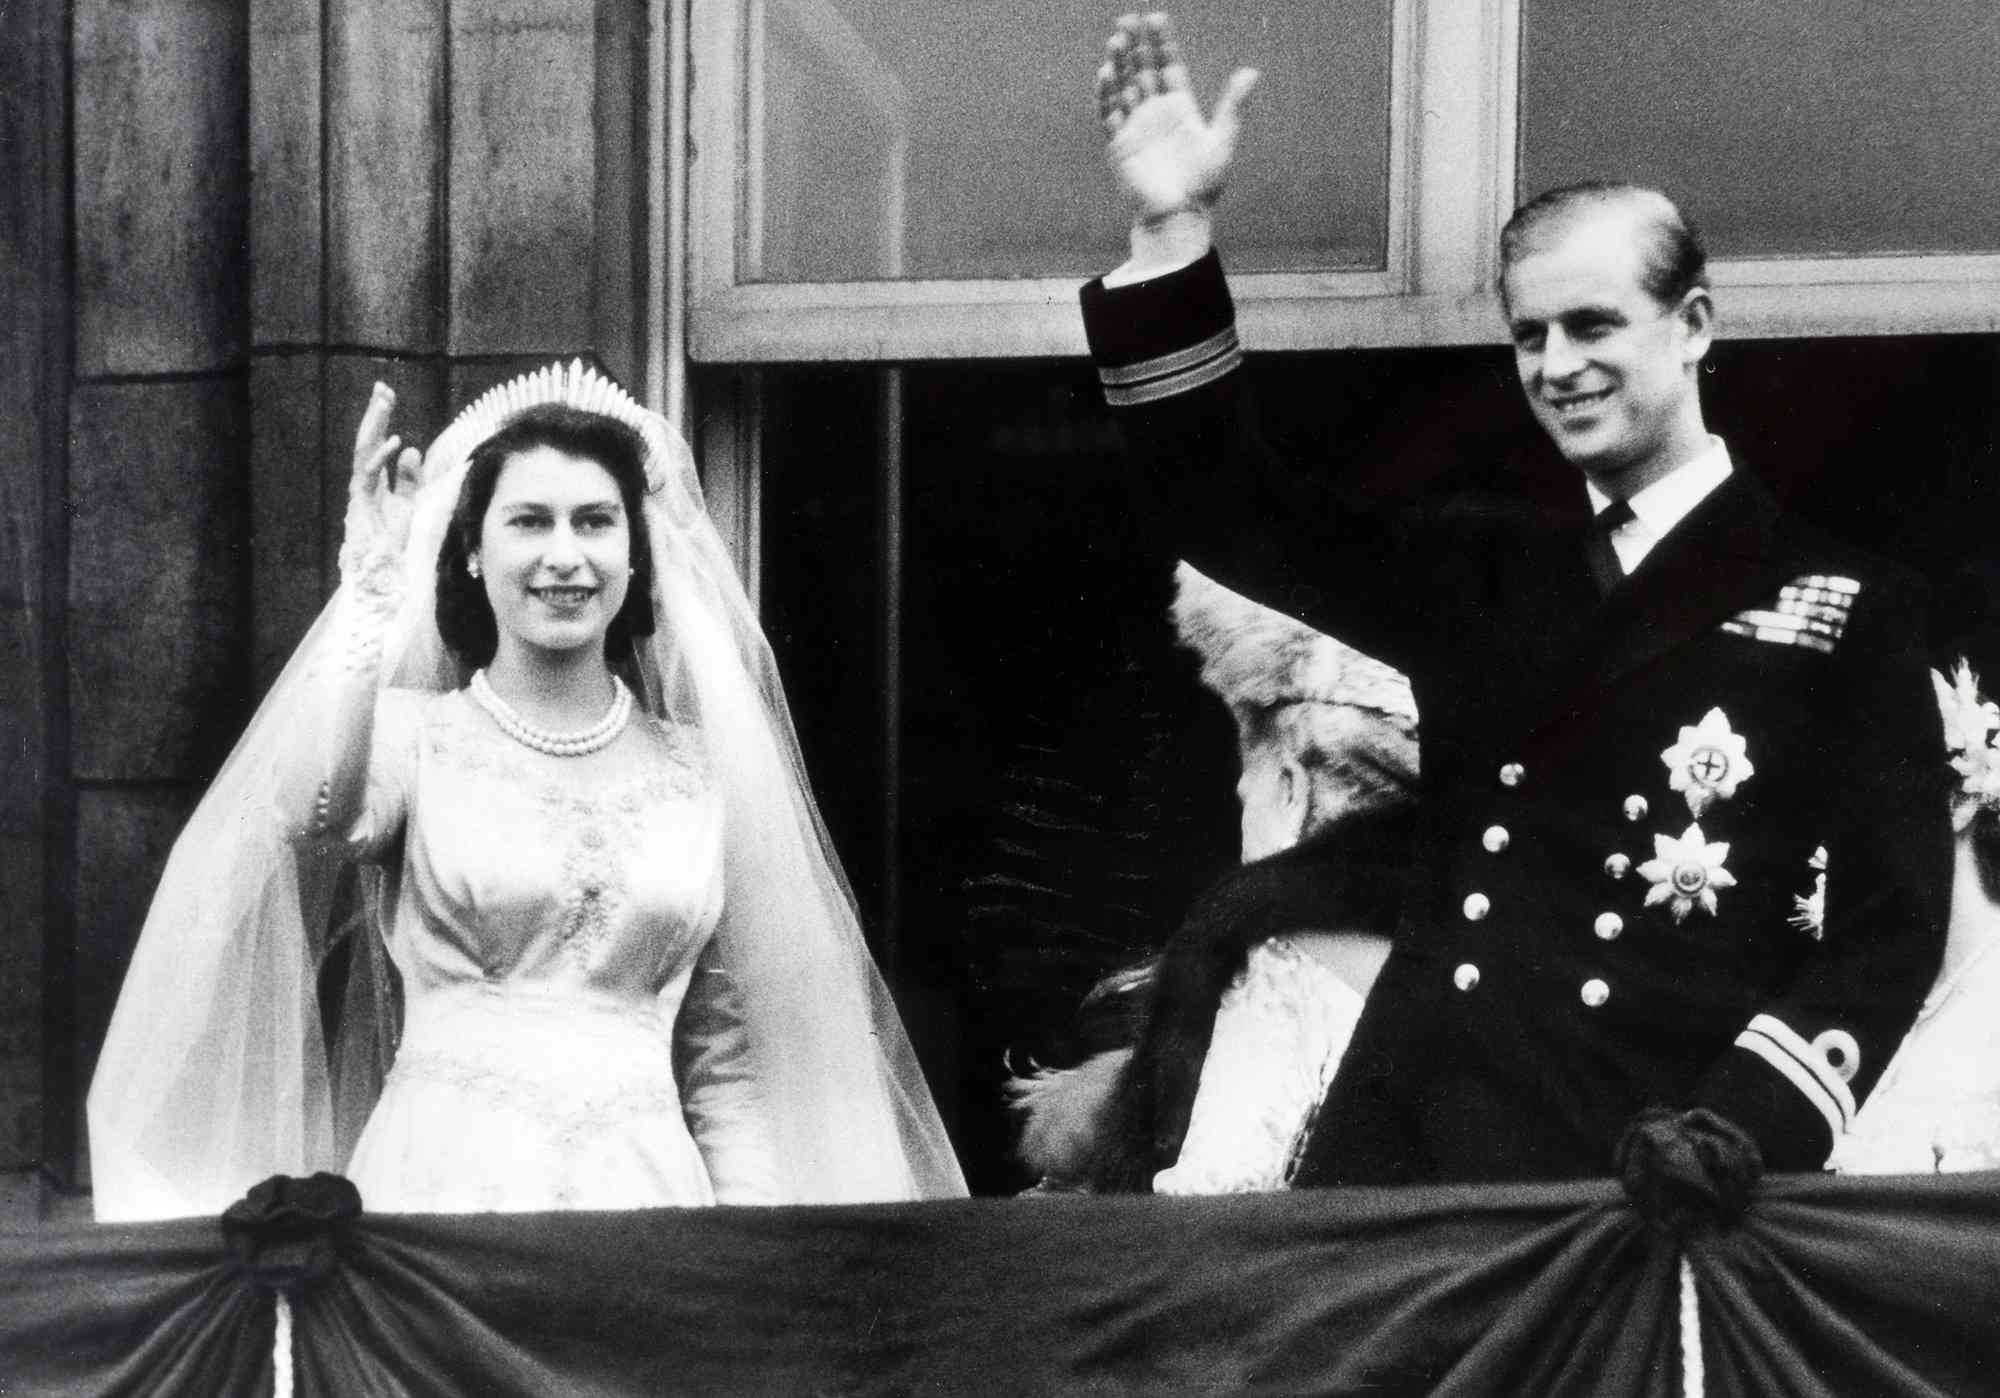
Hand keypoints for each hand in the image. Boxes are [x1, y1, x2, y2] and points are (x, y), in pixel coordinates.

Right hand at [344, 382, 419, 567]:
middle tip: (382, 388)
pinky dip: (381, 457)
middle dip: (374, 414)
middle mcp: (364, 482)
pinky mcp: (360, 504)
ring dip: (375, 426)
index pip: (376, 442)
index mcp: (376, 480)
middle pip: (367, 441)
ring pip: (364, 451)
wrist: (384, 571)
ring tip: (384, 404)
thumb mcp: (409, 503)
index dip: (380, 418)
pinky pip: (369, 475)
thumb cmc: (393, 540)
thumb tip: (411, 448)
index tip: (387, 394)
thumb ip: (409, 478)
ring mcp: (360, 492)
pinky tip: (395, 441)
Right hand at [1097, 12, 1257, 222]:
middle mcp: (1155, 112)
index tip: (1156, 19)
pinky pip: (1110, 114)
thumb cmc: (1204, 183)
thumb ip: (1233, 105)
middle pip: (1142, 69)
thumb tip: (1252, 71)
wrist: (1179, 215)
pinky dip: (1107, 94)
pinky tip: (1106, 74)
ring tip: (1117, 39)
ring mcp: (1135, 126)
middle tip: (1128, 19)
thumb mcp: (1223, 140)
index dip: (1162, 42)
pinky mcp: (1119, 143)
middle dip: (1135, 45)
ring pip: (1123, 87)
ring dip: (1119, 64)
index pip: (1168, 65)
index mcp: (1180, 107)